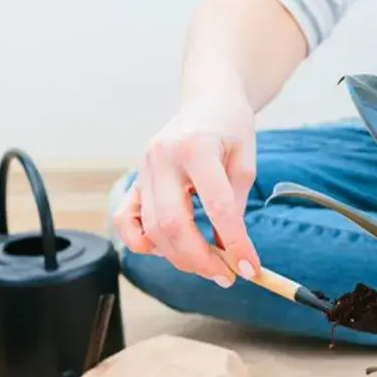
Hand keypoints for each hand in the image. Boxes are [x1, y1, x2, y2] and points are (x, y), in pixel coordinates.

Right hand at [112, 91, 260, 285]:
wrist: (208, 100)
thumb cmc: (231, 128)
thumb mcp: (244, 161)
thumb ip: (235, 204)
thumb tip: (229, 251)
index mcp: (196, 147)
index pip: (217, 207)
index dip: (235, 244)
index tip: (251, 268)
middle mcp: (162, 157)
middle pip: (172, 224)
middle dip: (201, 260)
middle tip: (227, 276)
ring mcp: (143, 169)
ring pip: (150, 229)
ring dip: (180, 257)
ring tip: (209, 266)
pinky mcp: (134, 179)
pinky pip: (125, 220)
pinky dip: (143, 242)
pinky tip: (168, 250)